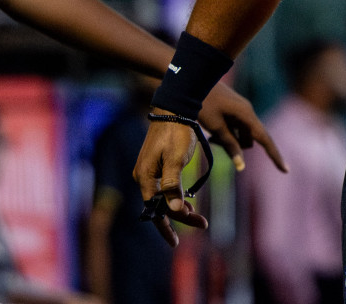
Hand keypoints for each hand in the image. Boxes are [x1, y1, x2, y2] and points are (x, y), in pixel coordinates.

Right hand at [131, 109, 206, 246]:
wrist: (175, 109)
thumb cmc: (177, 133)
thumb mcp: (177, 159)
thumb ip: (173, 185)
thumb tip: (174, 210)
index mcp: (145, 177)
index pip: (156, 209)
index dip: (172, 223)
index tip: (184, 237)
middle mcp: (143, 176)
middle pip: (159, 205)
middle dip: (179, 217)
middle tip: (203, 224)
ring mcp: (148, 170)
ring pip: (162, 197)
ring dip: (178, 208)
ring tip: (196, 217)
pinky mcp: (155, 164)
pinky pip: (163, 187)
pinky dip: (175, 196)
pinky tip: (188, 202)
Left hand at [197, 83, 287, 174]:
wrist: (194, 80)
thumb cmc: (204, 104)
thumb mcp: (216, 127)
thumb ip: (230, 146)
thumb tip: (241, 167)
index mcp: (247, 116)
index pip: (265, 140)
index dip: (275, 156)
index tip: (286, 171)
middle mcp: (248, 112)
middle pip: (249, 139)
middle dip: (237, 147)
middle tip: (213, 142)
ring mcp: (242, 110)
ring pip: (242, 134)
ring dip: (230, 140)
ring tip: (211, 136)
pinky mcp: (234, 109)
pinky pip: (237, 127)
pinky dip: (228, 133)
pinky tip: (212, 132)